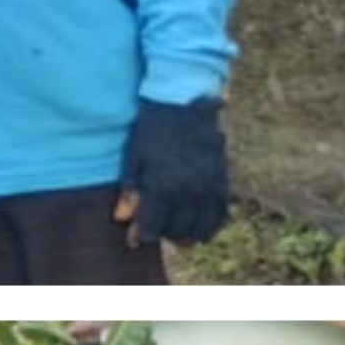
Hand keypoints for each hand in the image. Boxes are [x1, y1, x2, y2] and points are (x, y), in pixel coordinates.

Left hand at [115, 96, 229, 247]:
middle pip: (176, 231)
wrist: (182, 105)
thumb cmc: (151, 132)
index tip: (136, 239)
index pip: (152, 226)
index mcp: (161, 185)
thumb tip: (121, 220)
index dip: (142, 236)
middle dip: (163, 235)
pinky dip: (211, 226)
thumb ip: (129, 191)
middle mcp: (187, 190)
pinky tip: (200, 229)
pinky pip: (221, 215)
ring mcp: (208, 187)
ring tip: (177, 233)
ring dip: (187, 235)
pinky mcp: (223, 181)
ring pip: (200, 228)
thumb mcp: (133, 159)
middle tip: (156, 229)